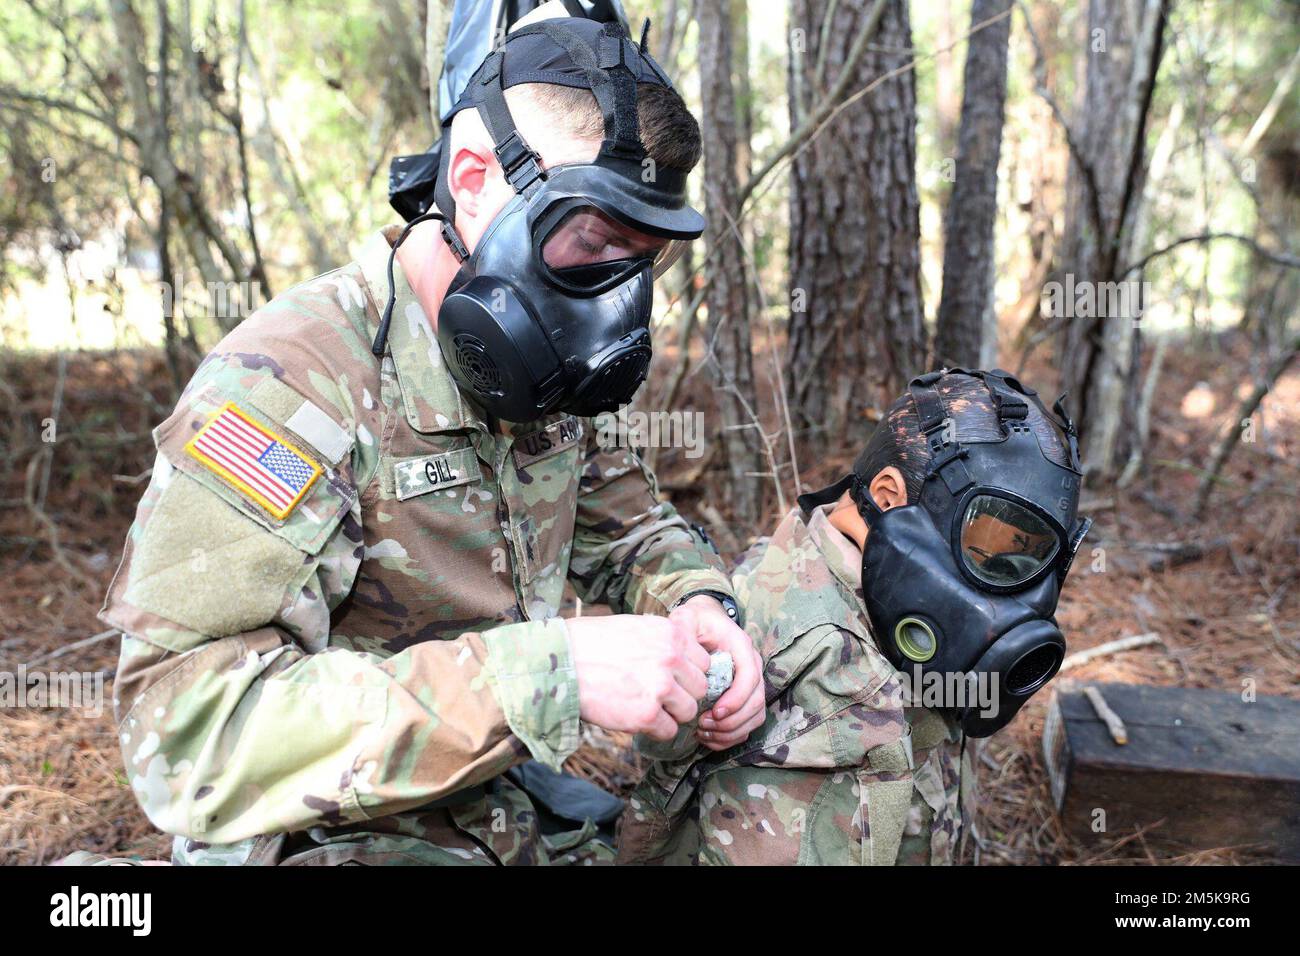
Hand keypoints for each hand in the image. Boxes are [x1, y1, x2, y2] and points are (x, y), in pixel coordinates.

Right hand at [566, 613, 710, 740]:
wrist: (559, 662)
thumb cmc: (590, 642)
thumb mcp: (635, 627)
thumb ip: (663, 640)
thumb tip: (684, 658)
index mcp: (672, 633)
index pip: (704, 662)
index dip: (688, 674)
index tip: (672, 679)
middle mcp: (672, 658)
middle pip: (700, 688)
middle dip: (682, 694)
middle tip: (659, 697)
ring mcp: (661, 687)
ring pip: (688, 711)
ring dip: (671, 714)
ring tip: (648, 708)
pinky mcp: (646, 715)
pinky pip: (669, 731)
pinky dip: (656, 730)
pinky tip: (637, 719)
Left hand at [672, 595, 765, 750]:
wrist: (706, 622)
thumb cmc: (695, 621)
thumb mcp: (687, 618)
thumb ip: (683, 628)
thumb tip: (682, 650)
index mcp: (742, 646)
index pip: (750, 676)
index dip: (736, 698)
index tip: (715, 712)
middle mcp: (752, 665)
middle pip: (756, 702)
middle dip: (731, 721)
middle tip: (703, 725)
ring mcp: (751, 683)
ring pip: (755, 716)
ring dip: (731, 731)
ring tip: (703, 732)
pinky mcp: (745, 696)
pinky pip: (748, 724)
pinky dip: (731, 736)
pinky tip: (708, 737)